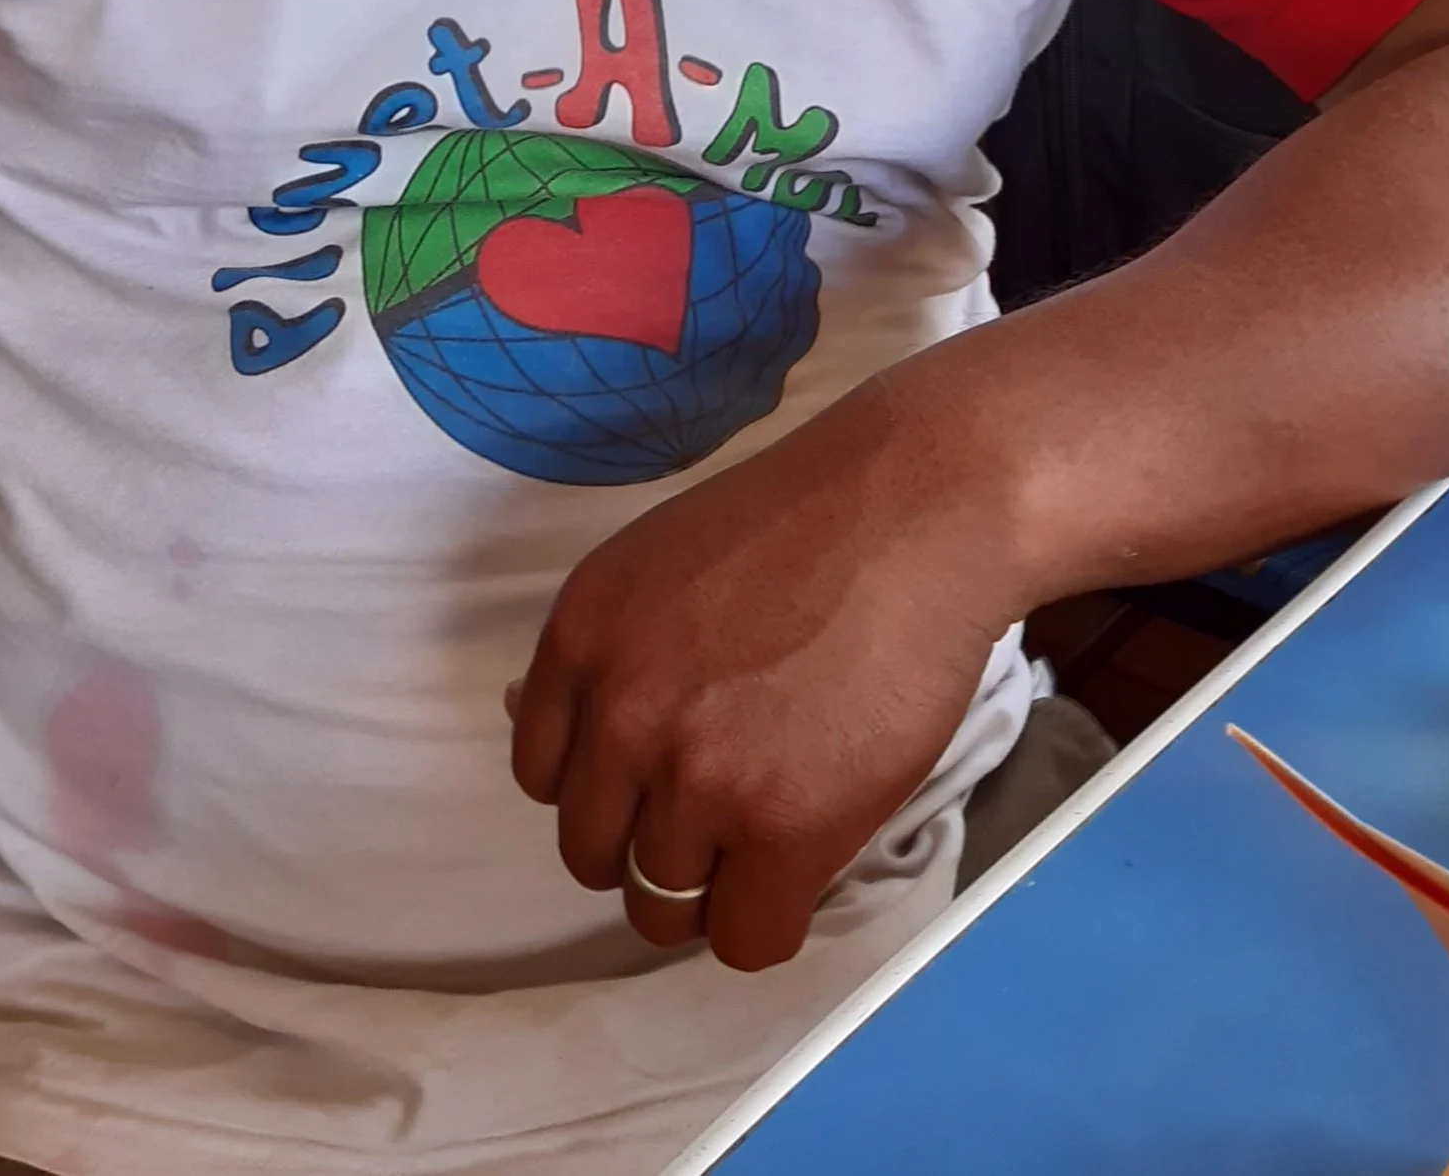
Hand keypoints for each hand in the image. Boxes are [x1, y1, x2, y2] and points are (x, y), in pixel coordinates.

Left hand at [507, 357, 1018, 971]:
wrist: (919, 510)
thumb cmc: (808, 523)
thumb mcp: (660, 562)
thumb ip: (606, 651)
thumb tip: (529, 712)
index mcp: (581, 638)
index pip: (543, 777)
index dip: (608, 787)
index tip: (660, 776)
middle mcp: (620, 713)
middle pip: (593, 855)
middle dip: (652, 845)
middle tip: (724, 807)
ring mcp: (698, 777)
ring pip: (660, 910)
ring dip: (713, 886)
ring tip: (773, 831)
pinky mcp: (781, 828)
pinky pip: (745, 938)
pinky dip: (771, 919)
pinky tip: (806, 867)